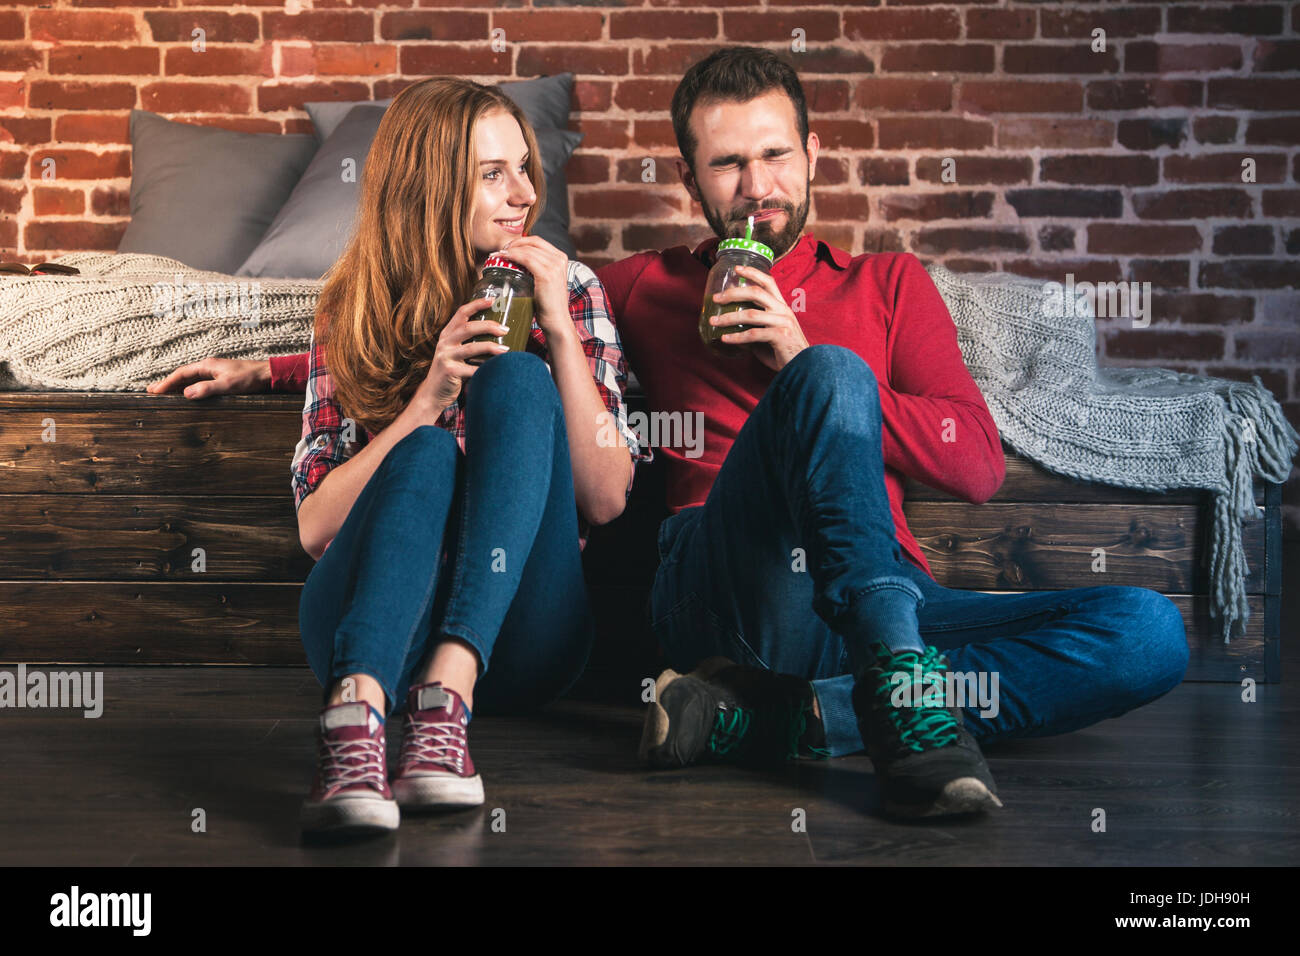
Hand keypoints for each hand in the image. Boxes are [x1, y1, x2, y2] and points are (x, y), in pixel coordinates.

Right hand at [146, 358, 270, 398]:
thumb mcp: (228, 386)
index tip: (154, 391)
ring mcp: (215, 372)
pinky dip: (189, 388)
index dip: (167, 383)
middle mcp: (209, 367)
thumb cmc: (249, 379)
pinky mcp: (221, 378)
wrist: (266, 375)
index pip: (181, 374)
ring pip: (190, 379)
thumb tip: (186, 394)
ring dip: (177, 386)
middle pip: (183, 375)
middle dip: (167, 383)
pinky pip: (200, 382)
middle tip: (151, 391)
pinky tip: (187, 394)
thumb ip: (207, 389)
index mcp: (207, 366)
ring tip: (164, 393)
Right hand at [408, 295, 510, 419]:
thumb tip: (499, 335)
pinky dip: (486, 369)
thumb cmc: (451, 371)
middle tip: (505, 329)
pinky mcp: (449, 371)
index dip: (477, 304)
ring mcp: (445, 357)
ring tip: (506, 350)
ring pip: (471, 347)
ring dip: (491, 347)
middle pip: (468, 327)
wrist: (433, 394)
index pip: (461, 313)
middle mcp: (445, 343)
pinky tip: (497, 370)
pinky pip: (472, 369)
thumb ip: (469, 342)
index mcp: (447, 334)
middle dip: (488, 326)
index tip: (493, 300)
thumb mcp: (456, 352)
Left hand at [491, 235, 572, 344]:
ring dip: (509, 250)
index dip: (520, 241)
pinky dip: (512, 256)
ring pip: (527, 249)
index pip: (538, 241)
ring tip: (497, 255)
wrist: (556, 321)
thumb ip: (537, 268)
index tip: (507, 248)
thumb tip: (517, 261)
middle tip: (500, 251)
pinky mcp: (546, 274)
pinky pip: (526, 258)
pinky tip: (503, 258)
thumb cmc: (547, 304)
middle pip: (532, 242)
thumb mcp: (545, 281)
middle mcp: (559, 259)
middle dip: (513, 244)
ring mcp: (554, 266)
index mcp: (561, 258)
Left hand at [709, 264, 808, 370]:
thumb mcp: (770, 332)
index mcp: (781, 306)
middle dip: (733, 293)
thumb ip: (755, 325)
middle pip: (756, 293)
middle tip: (716, 298)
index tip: (736, 268)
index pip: (768, 282)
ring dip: (728, 318)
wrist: (803, 366)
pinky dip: (736, 337)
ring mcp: (782, 322)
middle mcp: (783, 310)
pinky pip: (753, 334)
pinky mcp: (780, 336)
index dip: (753, 273)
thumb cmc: (784, 350)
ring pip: (750, 314)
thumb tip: (732, 323)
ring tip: (714, 321)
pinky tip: (725, 339)